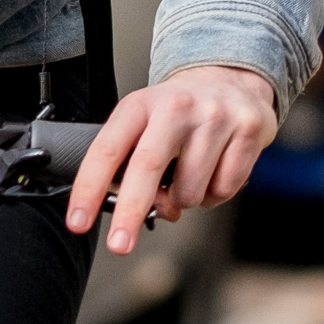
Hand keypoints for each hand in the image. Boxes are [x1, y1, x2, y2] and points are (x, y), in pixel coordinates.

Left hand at [64, 64, 278, 255]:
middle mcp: (176, 107)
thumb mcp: (145, 122)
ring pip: (189, 191)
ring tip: (188, 176)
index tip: (77, 220)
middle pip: (147, 168)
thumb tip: (133, 213)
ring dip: (184, 201)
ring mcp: (214, 118)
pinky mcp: (247, 132)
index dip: (89, 187)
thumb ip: (133, 163)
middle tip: (118, 244)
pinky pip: (223, 191)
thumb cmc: (179, 112)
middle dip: (130, 213)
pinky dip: (214, 195)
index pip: (108, 149)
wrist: (231, 79)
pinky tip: (214, 171)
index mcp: (141, 104)